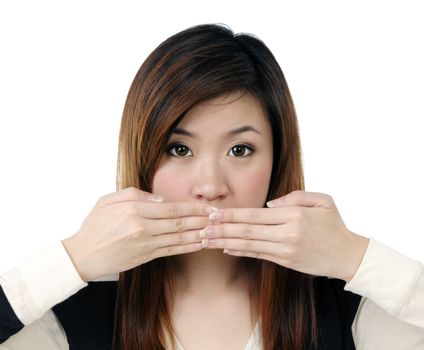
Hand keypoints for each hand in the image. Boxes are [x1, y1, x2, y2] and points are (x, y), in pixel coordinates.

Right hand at [62, 187, 213, 280]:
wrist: (82, 255)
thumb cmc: (95, 225)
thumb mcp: (108, 200)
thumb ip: (134, 194)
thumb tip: (159, 199)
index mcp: (134, 209)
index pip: (171, 207)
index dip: (192, 207)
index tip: (207, 206)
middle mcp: (142, 226)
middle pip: (179, 221)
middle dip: (202, 219)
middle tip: (219, 217)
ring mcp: (144, 243)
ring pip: (178, 237)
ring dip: (199, 233)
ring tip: (215, 230)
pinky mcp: (145, 256)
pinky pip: (171, 250)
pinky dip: (187, 247)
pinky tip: (200, 244)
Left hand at [201, 190, 369, 281]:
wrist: (349, 255)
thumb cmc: (334, 225)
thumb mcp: (322, 201)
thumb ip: (294, 197)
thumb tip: (269, 204)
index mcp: (293, 215)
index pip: (255, 215)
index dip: (232, 215)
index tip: (214, 213)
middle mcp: (286, 233)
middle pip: (247, 230)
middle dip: (221, 229)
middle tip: (201, 228)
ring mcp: (285, 250)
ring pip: (249, 245)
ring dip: (225, 242)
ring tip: (207, 240)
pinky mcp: (286, 261)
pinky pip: (258, 255)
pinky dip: (240, 252)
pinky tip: (226, 248)